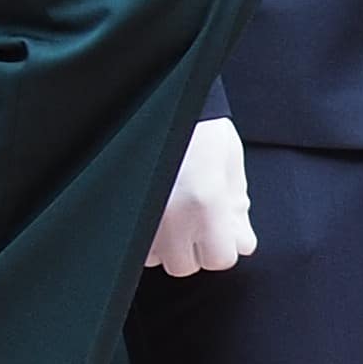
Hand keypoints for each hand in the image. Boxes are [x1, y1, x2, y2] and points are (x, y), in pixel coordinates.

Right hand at [147, 114, 254, 274]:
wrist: (161, 98)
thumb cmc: (201, 129)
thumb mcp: (230, 167)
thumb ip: (237, 210)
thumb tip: (242, 243)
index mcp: (206, 204)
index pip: (220, 259)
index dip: (223, 245)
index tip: (220, 227)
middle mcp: (171, 216)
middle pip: (184, 265)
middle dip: (192, 248)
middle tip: (193, 220)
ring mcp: (141, 214)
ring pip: (154, 257)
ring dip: (163, 244)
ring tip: (169, 215)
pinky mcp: (120, 208)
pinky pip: (131, 242)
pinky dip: (142, 234)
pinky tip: (151, 213)